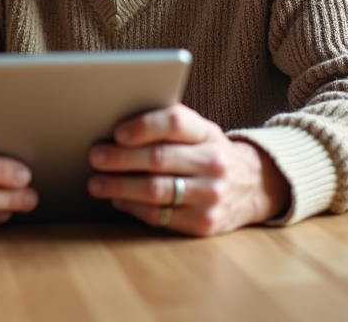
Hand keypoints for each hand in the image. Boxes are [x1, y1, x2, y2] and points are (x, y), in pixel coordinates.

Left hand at [86, 104, 290, 235]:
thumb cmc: (206, 152)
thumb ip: (166, 126)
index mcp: (207, 132)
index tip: (117, 132)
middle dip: (121, 159)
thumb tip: (115, 129)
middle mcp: (213, 163)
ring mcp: (211, 195)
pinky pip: (160, 216)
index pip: (175, 123)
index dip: (144, 126)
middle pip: (160, 159)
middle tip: (95, 157)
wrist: (252, 186)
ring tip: (97, 183)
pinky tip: (118, 200)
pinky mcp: (204, 223)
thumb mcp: (198, 131)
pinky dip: (133, 208)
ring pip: (156, 191)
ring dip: (120, 187)